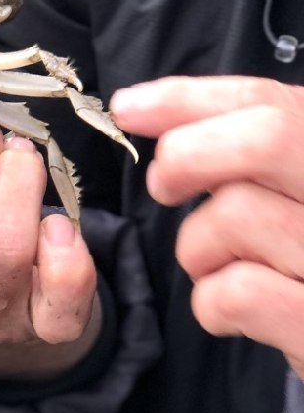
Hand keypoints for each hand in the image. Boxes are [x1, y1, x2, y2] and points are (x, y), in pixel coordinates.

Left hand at [110, 76, 303, 377]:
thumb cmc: (295, 258)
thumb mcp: (280, 186)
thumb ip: (232, 140)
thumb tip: (135, 107)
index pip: (270, 102)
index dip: (188, 100)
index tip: (127, 108)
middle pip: (268, 138)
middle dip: (187, 155)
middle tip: (162, 186)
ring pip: (237, 215)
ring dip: (198, 247)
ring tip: (220, 268)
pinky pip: (236, 292)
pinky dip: (212, 302)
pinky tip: (232, 312)